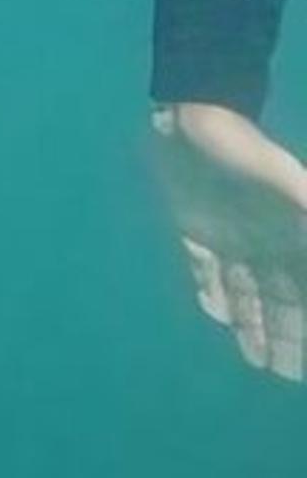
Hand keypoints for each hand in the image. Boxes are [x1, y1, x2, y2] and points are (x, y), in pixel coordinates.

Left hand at [151, 102, 306, 380]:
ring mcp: (230, 239)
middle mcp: (264, 244)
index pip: (303, 293)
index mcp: (289, 237)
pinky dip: (212, 293)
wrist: (193, 116)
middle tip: (284, 373)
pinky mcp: (195, 230)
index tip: (305, 361)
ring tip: (258, 360)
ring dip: (251, 325)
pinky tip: (216, 315)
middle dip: (285, 336)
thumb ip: (305, 207)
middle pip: (279, 301)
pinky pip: (205, 270)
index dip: (304, 326)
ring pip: (246, 293)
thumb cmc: (241, 148)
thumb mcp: (285, 180)